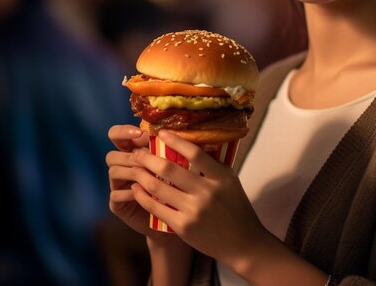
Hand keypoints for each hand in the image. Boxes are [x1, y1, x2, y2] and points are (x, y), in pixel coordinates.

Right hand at [105, 124, 169, 241]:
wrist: (174, 214)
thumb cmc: (176, 184)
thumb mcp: (173, 162)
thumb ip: (165, 147)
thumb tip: (165, 132)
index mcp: (132, 151)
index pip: (116, 135)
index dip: (123, 132)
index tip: (139, 133)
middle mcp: (122, 167)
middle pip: (112, 155)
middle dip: (131, 156)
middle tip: (146, 159)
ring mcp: (118, 186)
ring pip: (113, 171)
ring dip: (132, 172)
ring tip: (149, 175)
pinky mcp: (117, 204)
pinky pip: (115, 194)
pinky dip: (130, 192)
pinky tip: (144, 193)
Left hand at [129, 130, 269, 269]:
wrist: (242, 243)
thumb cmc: (235, 207)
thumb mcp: (229, 180)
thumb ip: (212, 164)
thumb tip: (190, 143)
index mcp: (220, 176)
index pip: (194, 153)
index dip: (175, 140)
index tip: (161, 133)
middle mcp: (207, 192)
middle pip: (170, 169)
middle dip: (148, 158)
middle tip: (137, 152)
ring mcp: (193, 211)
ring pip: (159, 188)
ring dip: (142, 175)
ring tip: (134, 167)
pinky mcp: (183, 227)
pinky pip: (156, 208)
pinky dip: (142, 196)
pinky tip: (136, 189)